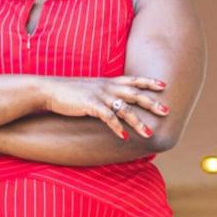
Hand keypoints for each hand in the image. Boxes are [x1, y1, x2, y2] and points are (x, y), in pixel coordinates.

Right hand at [42, 76, 169, 139]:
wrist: (49, 90)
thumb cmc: (69, 91)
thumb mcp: (90, 88)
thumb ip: (104, 93)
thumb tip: (114, 102)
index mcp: (108, 82)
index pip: (133, 80)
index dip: (148, 82)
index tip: (163, 85)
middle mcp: (107, 87)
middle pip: (135, 94)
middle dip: (152, 102)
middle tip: (166, 110)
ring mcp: (99, 96)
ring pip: (124, 108)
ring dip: (138, 122)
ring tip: (149, 133)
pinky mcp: (90, 105)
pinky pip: (108, 117)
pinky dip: (117, 128)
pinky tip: (124, 137)